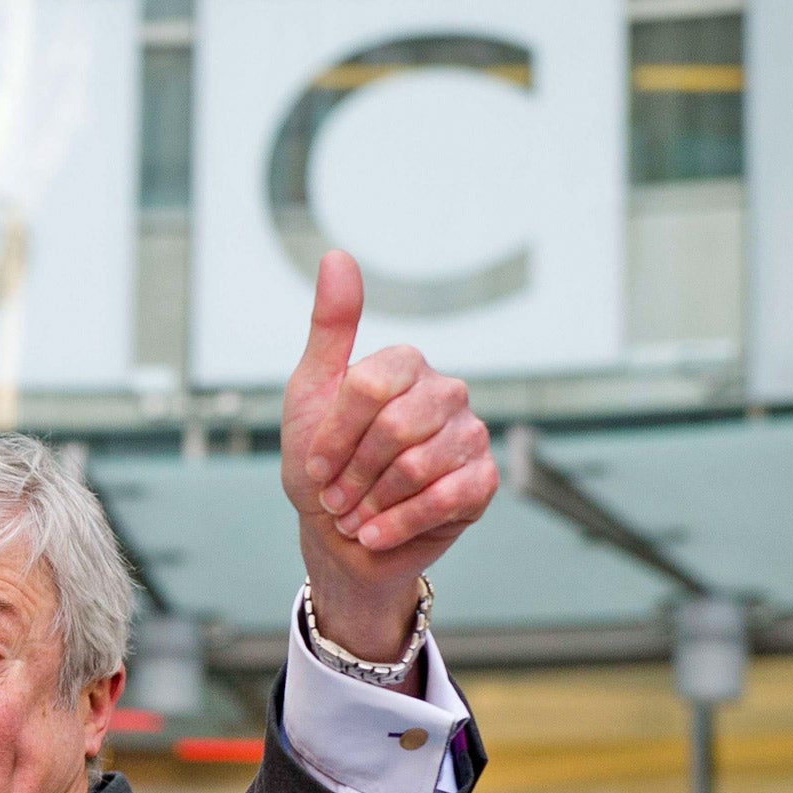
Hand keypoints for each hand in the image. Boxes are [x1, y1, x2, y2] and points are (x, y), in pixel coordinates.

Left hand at [281, 251, 495, 661]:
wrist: (341, 537)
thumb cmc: (323, 465)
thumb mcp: (310, 395)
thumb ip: (329, 328)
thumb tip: (336, 255)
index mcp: (405, 365)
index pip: (369, 386)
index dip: (334, 436)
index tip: (314, 467)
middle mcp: (445, 392)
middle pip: (394, 429)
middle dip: (352, 475)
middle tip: (336, 499)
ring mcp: (470, 435)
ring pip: (418, 467)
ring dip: (372, 504)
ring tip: (356, 516)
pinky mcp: (483, 480)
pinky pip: (446, 499)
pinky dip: (399, 524)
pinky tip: (377, 534)